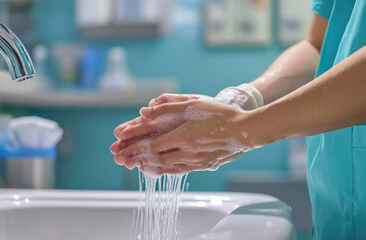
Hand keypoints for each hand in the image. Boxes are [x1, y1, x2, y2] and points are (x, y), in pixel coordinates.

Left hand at [111, 99, 256, 174]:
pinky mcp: (202, 166)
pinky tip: (155, 169)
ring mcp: (195, 161)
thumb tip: (145, 111)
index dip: (134, 147)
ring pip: (165, 167)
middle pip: (154, 158)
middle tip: (119, 159)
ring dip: (146, 165)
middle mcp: (188, 152)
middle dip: (135, 158)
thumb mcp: (194, 104)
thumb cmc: (221, 114)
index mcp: (184, 135)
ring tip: (132, 164)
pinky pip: (178, 171)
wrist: (246, 131)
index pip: (152, 145)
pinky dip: (163, 170)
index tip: (119, 149)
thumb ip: (168, 107)